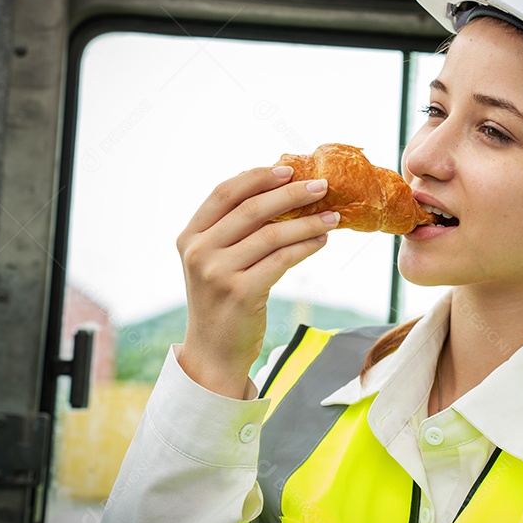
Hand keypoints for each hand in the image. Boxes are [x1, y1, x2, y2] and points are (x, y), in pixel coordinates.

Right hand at [175, 165, 338, 397]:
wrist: (213, 353)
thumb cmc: (221, 302)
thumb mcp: (215, 261)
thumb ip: (234, 230)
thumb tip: (277, 190)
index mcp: (190, 236)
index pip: (224, 192)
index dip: (257, 176)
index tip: (287, 169)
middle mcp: (199, 251)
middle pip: (252, 208)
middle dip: (291, 193)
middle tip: (321, 186)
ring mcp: (218, 272)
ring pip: (273, 233)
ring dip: (308, 221)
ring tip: (332, 216)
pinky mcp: (241, 292)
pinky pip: (283, 259)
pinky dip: (306, 246)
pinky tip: (322, 240)